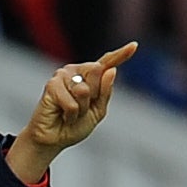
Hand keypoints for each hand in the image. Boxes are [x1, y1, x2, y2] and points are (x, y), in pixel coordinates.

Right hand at [5, 43, 137, 183]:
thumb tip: (111, 70)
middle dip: (93, 96)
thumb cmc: (74, 125)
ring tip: (70, 114)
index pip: (106, 63)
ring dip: (81, 110)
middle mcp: (75, 71)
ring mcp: (62, 75)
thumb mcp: (98, 111)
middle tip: (81, 108)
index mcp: (89, 76)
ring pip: (84, 91)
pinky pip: (72, 103)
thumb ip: (105, 92)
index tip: (134, 45)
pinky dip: (70, 115)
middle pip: (97, 72)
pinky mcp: (52, 85)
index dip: (121, 54)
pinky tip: (62, 115)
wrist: (54, 140)